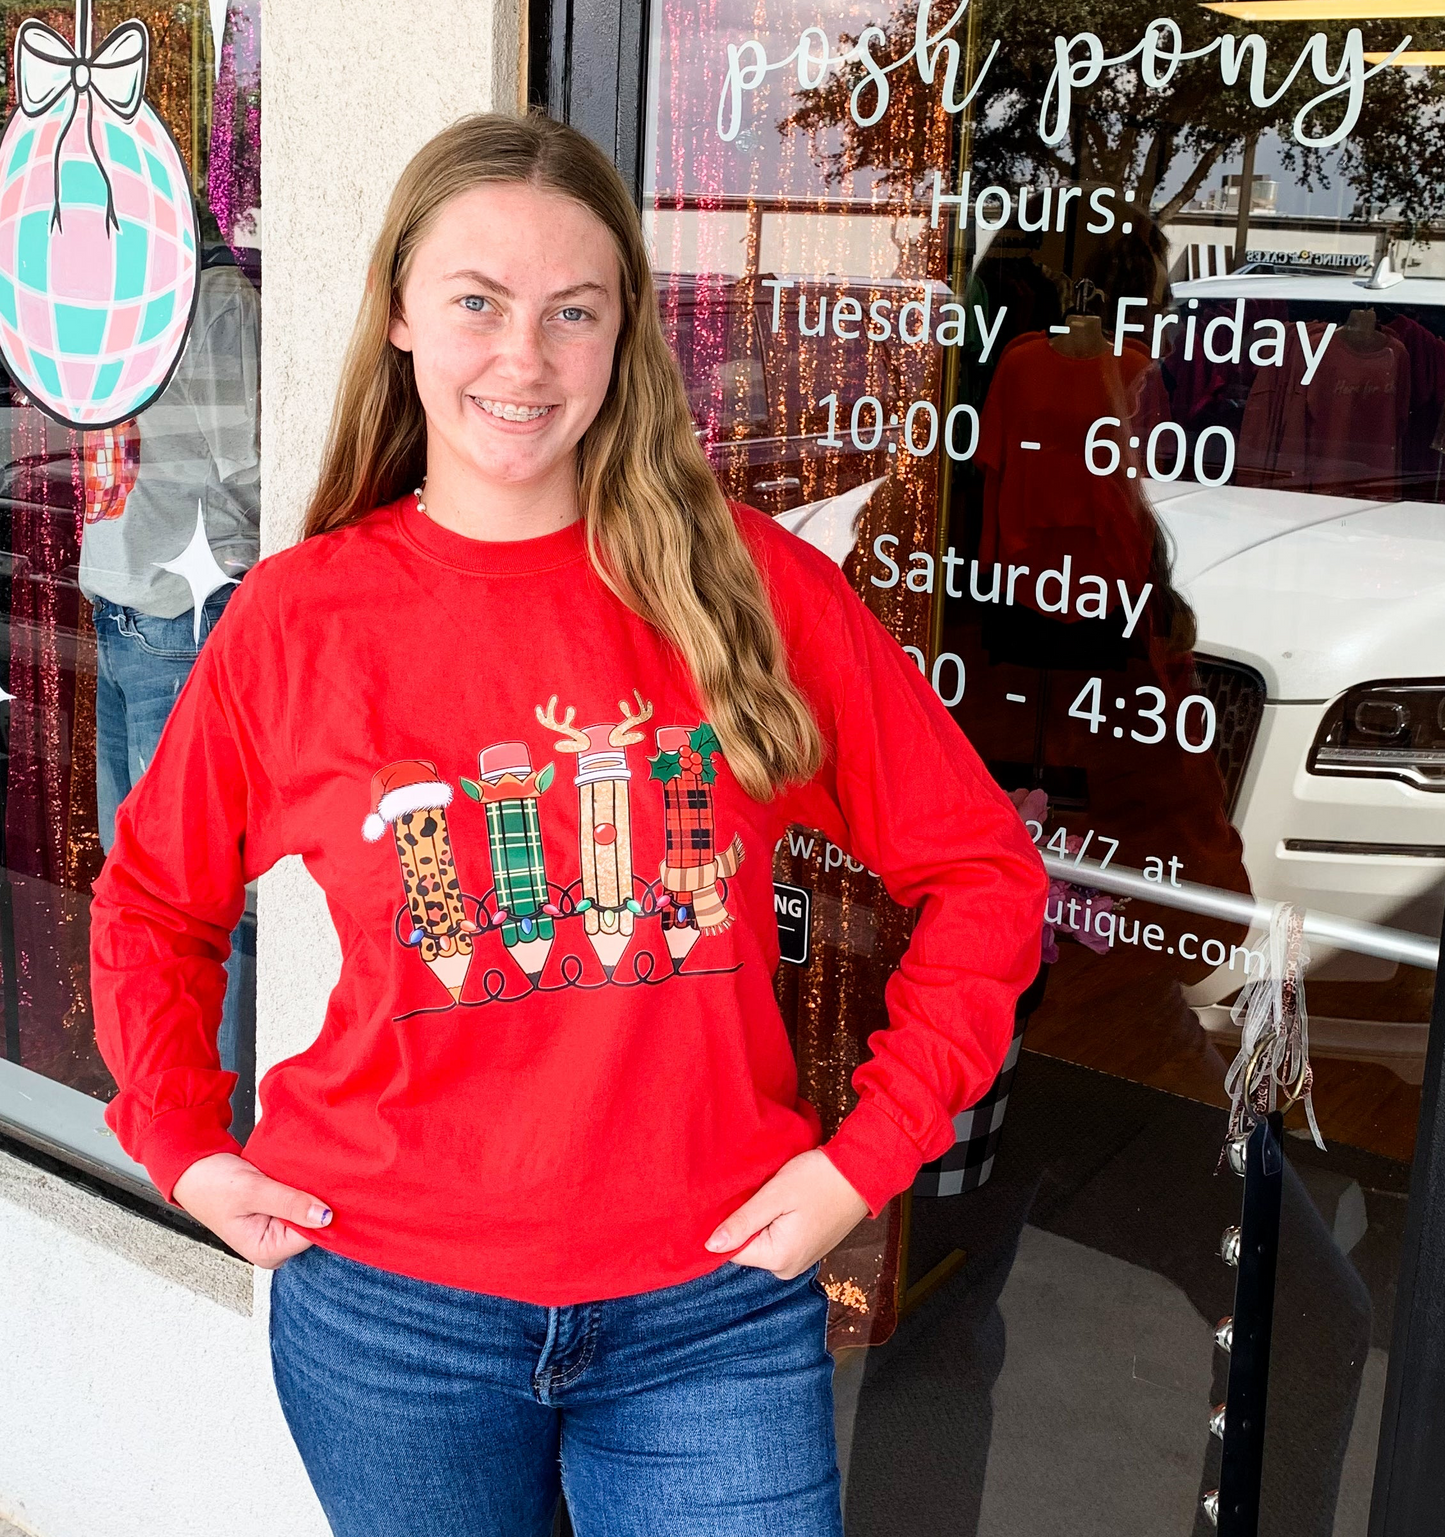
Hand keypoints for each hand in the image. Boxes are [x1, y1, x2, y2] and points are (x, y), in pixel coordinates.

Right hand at [172, 1152, 332, 1268]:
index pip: (312, 1235)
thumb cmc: (212, 1184)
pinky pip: (300, 1202)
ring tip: (301, 1173)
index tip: (327, 1186)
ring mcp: (277, 1230)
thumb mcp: (252, 1191)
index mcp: (266, 1252)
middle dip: (315, 1200)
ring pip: (308, 1211)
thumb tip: (325, 1216)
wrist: (194, 1169)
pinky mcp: (278, 1215)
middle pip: (313, 1224)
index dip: (321, 1210)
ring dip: (308, 1192)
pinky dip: (300, 1188)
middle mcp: (274, 1246)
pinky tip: (297, 1175)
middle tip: (313, 1175)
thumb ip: (289, 1203)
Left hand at [705, 1150, 868, 1278]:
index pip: (732, 1250)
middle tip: (755, 1192)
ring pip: (762, 1242)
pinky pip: (778, 1239)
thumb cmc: (818, 1180)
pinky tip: (783, 1202)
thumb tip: (710, 1246)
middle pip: (748, 1248)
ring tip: (770, 1195)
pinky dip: (775, 1222)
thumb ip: (742, 1222)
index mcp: (779, 1259)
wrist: (862, 1174)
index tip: (734, 1199)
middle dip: (746, 1222)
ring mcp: (800, 1260)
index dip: (727, 1224)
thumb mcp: (775, 1196)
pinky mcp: (807, 1248)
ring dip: (761, 1220)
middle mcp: (788, 1268)